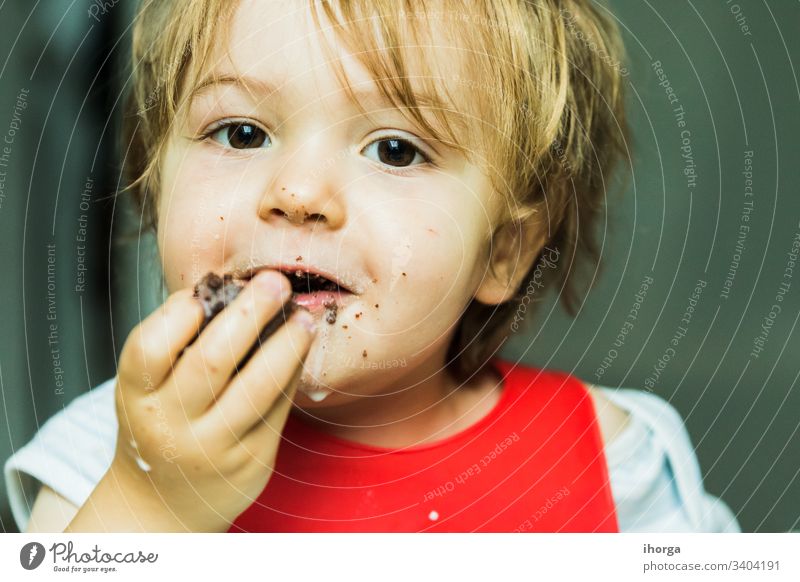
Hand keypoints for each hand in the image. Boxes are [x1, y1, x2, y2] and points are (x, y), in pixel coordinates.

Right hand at [112, 270, 314, 530]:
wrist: (162, 504)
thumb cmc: (159, 424)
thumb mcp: (147, 388)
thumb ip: (177, 344)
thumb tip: (233, 290)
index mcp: (136, 397)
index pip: (149, 347)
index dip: (178, 313)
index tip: (208, 289)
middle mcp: (171, 425)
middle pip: (211, 361)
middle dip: (250, 313)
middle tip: (275, 282)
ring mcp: (213, 447)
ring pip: (258, 386)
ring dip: (288, 344)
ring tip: (303, 318)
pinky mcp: (252, 460)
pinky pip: (279, 407)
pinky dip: (292, 372)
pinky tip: (300, 350)